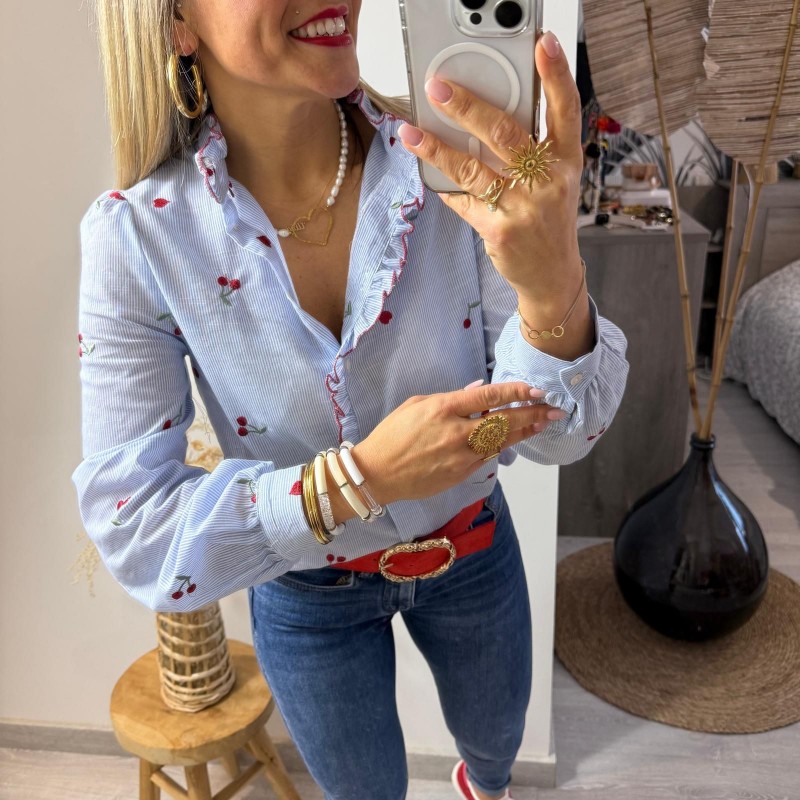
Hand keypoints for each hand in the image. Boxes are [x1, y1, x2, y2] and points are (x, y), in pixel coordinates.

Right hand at [348, 381, 565, 506]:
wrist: (377, 473)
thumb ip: (451, 397)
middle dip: (533, 413)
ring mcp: (461, 456)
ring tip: (546, 422)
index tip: (536, 389)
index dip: (516, 392)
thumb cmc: (392, 435)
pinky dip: (505, 446)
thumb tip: (478, 390)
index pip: (489, 397)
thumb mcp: (416, 404)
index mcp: (444, 408)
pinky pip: (489, 457)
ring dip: (527, 431)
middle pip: (505, 421)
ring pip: (503, 441)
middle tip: (555, 408)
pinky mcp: (461, 473)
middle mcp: (457, 432)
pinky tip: (518, 439)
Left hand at [397, 31, 583, 303]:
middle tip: (439, 88)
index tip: (544, 43)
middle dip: (468, 106)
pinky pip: (462, 200)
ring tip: (411, 132)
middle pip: (504, 133)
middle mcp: (548, 180)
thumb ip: (529, 151)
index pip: (565, 110)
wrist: (551, 273)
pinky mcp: (499, 228)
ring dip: (437, 148)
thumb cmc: (548, 220)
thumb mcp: (554, 181)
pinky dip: (443, 185)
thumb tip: (479, 119)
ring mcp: (524, 206)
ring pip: (473, 168)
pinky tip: (426, 170)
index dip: (556, 75)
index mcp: (565, 161)